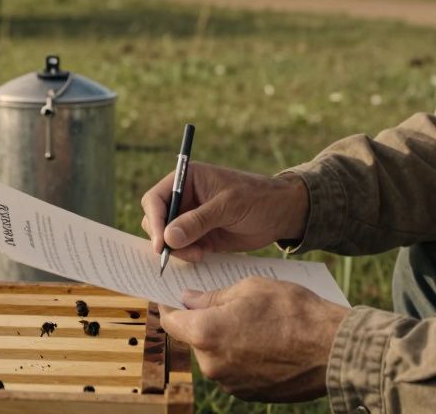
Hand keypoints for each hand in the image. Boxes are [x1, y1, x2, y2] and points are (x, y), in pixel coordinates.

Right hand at [140, 162, 308, 261]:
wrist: (281, 214)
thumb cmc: (258, 198)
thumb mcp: (228, 206)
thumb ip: (198, 221)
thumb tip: (168, 237)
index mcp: (187, 179)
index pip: (156, 199)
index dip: (154, 220)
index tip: (161, 243)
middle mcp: (185, 198)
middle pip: (156, 219)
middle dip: (163, 238)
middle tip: (180, 251)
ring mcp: (191, 218)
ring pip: (167, 237)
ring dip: (176, 249)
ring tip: (198, 254)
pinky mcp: (199, 236)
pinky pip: (182, 248)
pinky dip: (186, 255)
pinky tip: (203, 255)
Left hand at [160, 277, 349, 401]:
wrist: (332, 349)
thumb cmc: (293, 312)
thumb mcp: (250, 288)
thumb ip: (213, 296)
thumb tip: (189, 300)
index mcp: (206, 333)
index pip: (171, 321)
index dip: (169, 307)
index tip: (172, 299)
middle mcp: (212, 364)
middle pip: (195, 339)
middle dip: (205, 322)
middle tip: (228, 305)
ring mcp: (230, 383)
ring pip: (216, 355)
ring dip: (226, 340)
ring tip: (255, 323)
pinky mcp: (249, 394)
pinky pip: (234, 370)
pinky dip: (242, 356)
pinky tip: (265, 342)